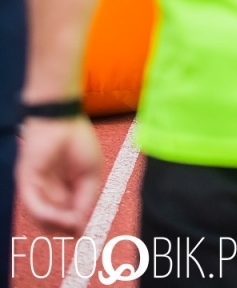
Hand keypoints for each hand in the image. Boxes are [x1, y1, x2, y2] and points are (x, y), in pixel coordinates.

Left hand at [17, 116, 101, 233]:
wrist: (64, 120)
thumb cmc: (80, 143)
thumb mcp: (91, 175)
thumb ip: (86, 200)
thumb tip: (83, 225)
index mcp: (65, 190)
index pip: (68, 216)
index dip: (77, 226)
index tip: (87, 233)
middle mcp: (49, 192)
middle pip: (53, 222)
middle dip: (67, 229)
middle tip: (81, 230)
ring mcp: (37, 189)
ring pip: (42, 218)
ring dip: (59, 225)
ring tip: (74, 223)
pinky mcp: (27, 183)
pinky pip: (35, 206)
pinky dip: (49, 215)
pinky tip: (63, 216)